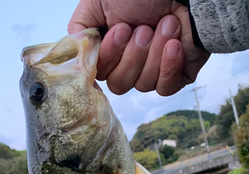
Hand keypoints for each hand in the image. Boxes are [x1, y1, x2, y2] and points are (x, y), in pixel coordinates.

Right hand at [68, 0, 209, 95]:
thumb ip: (79, 29)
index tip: (121, 30)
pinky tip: (175, 44)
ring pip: (142, 85)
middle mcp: (129, 63)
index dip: (109, 57)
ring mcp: (152, 71)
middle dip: (132, 57)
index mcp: (110, 48)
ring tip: (166, 25)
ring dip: (154, 53)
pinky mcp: (175, 77)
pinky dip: (168, 66)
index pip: (99, 73)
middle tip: (143, 29)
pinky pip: (164, 89)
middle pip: (119, 85)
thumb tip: (73, 56)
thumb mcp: (98, 1)